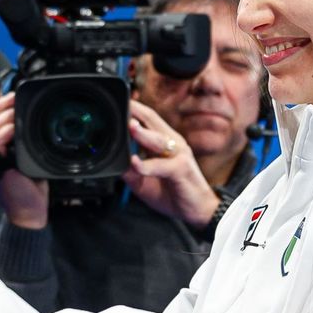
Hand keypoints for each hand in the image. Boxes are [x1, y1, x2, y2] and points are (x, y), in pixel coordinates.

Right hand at [0, 93, 48, 228]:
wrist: (30, 210)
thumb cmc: (28, 185)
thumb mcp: (23, 155)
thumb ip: (18, 139)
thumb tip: (22, 116)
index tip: (11, 97)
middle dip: (0, 107)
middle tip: (16, 100)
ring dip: (6, 118)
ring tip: (20, 114)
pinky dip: (7, 132)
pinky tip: (18, 129)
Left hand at [122, 101, 218, 228]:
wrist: (198, 209)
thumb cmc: (174, 191)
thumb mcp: (144, 181)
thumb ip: (131, 170)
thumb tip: (114, 163)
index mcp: (165, 141)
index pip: (148, 120)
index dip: (134, 109)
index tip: (118, 102)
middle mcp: (173, 143)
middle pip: (154, 121)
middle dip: (137, 111)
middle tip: (122, 104)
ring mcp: (179, 155)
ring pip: (159, 140)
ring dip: (143, 133)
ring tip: (130, 126)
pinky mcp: (181, 170)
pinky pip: (162, 166)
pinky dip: (147, 165)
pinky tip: (135, 163)